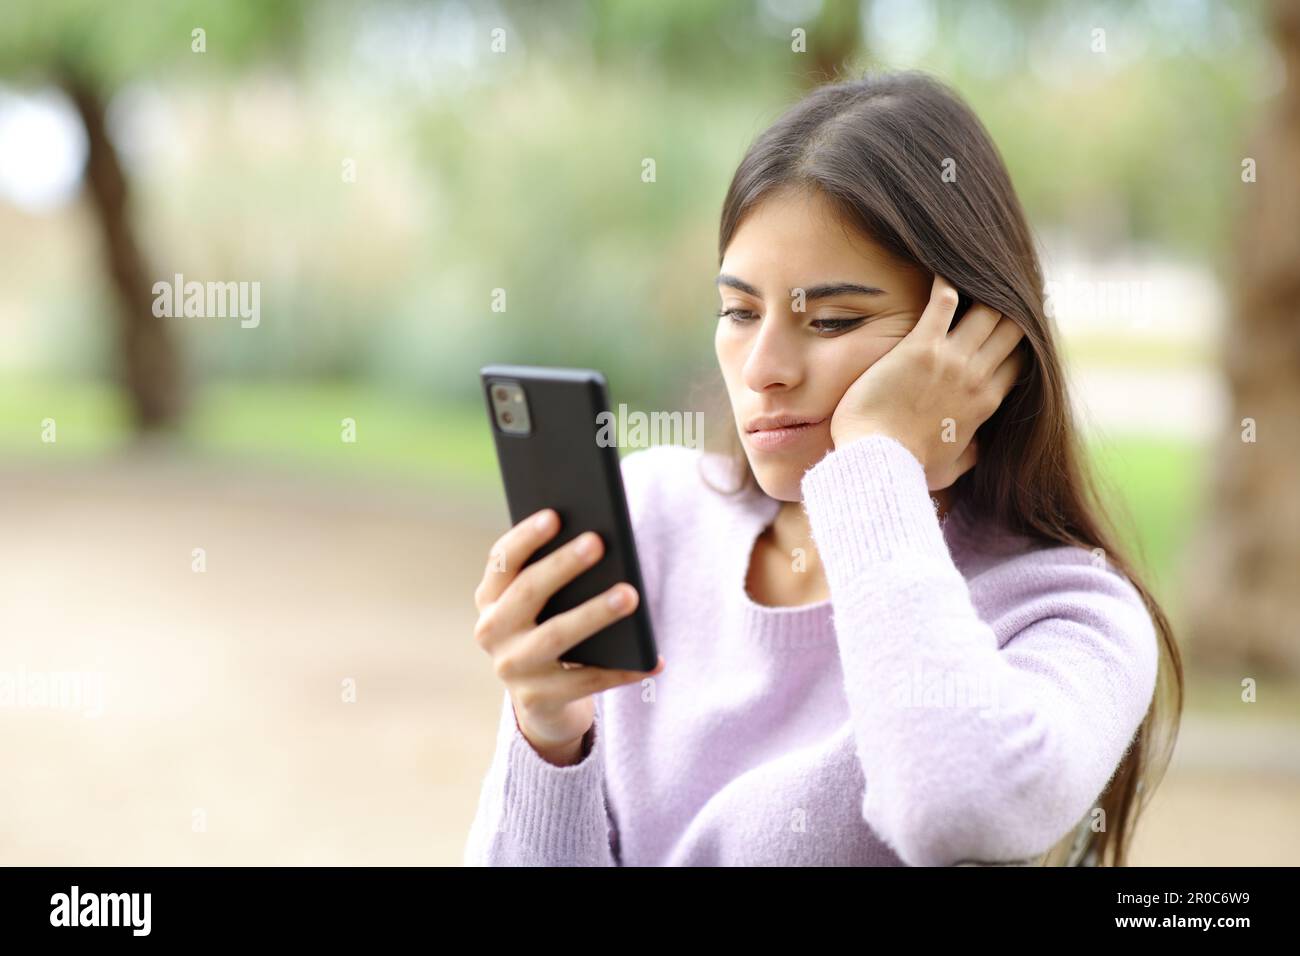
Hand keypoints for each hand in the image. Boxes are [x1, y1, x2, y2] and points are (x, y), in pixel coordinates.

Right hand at [472, 508, 664, 765]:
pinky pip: (586, 680)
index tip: (555, 514)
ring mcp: (512, 668)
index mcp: (490, 598)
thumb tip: (598, 541)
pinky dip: (621, 670)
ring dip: (594, 613)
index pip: (502, 560)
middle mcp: (492, 631)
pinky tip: (652, 659)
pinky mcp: (538, 700)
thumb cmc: (551, 629)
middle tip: (598, 542)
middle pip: (528, 592)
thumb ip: (555, 575)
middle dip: (563, 565)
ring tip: (630, 594)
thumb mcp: (543, 603)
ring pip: (556, 636)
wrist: (543, 700)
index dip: (526, 537)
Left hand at [829, 274, 1025, 489]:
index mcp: (985, 404)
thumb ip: (970, 453)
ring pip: (987, 311)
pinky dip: (945, 284)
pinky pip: (943, 303)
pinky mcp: (920, 348)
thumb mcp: (950, 468)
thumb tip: (979, 446)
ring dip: (982, 292)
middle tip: (999, 289)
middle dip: (1009, 309)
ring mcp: (951, 360)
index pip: (1018, 362)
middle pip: (1011, 329)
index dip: (1020, 342)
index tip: (1013, 327)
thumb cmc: (909, 470)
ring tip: (974, 275)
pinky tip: (940, 269)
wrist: (879, 463)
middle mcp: (976, 377)